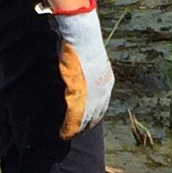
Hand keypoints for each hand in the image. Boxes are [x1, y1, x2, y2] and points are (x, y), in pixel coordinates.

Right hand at [46, 0, 112, 134]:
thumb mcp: (89, 59)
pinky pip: (76, 118)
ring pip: (86, 119)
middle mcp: (103, 91)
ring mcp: (94, 95)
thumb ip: (86, 71)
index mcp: (106, 82)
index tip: (85, 122)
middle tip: (75, 133)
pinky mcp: (81, 97)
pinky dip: (69, 127)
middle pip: (95, 114)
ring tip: (68, 135)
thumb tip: (79, 74)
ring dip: (77, 128)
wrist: (83, 37)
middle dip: (86, 125)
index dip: (92, 114)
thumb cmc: (83, 43)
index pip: (100, 104)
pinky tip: (64, 133)